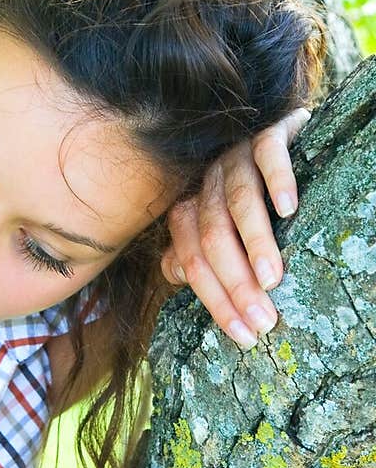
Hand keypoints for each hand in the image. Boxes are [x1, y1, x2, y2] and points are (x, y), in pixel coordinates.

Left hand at [161, 108, 311, 349]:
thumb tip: (177, 273)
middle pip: (212, 239)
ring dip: (255, 243)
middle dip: (237, 284)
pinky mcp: (267, 132)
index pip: (192, 262)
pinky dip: (278, 181)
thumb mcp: (218, 227)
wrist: (274, 133)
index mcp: (189, 210)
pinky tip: (290, 208)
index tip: (244, 335)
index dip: (216, 301)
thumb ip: (193, 251)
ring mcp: (234, 157)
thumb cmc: (246, 195)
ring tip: (272, 279)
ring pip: (238, 203)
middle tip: (264, 319)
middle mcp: (206, 184)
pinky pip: (268, 154)